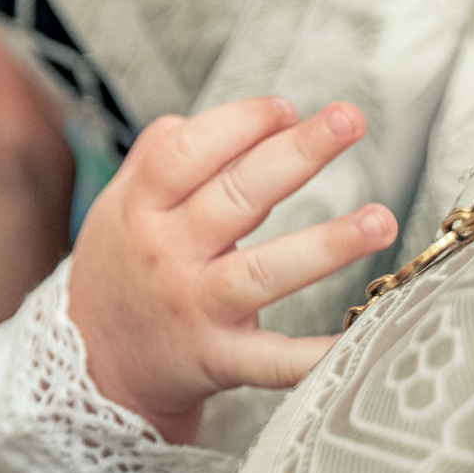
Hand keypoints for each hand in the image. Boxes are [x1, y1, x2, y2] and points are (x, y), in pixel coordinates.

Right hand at [68, 97, 399, 444]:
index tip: (285, 107)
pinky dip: (315, 354)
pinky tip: (364, 335)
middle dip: (296, 153)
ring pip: (264, 272)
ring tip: (380, 219)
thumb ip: (159, 156)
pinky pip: (273, 360)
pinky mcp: (219, 360)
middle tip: (348, 119)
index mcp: (140, 207)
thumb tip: (224, 119)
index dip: (239, 123)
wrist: (93, 365)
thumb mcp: (117, 205)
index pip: (187, 152)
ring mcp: (195, 309)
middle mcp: (166, 254)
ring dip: (326, 245)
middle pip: (236, 197)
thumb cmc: (119, 271)